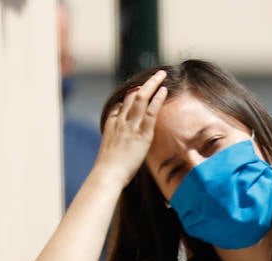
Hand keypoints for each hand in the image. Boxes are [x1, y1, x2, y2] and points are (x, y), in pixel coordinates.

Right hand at [93, 71, 167, 187]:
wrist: (107, 174)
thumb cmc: (107, 171)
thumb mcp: (108, 154)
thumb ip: (115, 147)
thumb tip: (118, 153)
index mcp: (111, 126)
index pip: (119, 106)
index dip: (128, 97)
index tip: (136, 91)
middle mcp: (120, 121)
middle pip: (131, 96)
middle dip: (143, 84)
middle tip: (153, 76)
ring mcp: (131, 126)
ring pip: (141, 98)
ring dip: (152, 84)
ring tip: (161, 75)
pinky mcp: (142, 134)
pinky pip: (151, 112)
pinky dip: (157, 99)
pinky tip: (164, 90)